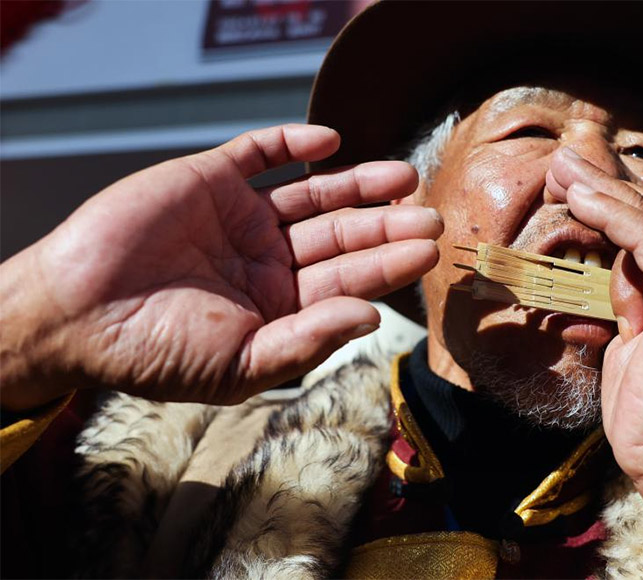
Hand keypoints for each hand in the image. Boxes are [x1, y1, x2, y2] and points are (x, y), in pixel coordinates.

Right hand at [1, 125, 441, 408]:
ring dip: (358, 183)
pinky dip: (292, 144)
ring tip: (402, 174)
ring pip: (314, 194)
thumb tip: (371, 318)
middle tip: (430, 214)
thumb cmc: (155, 351)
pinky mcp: (210, 179)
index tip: (428, 250)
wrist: (76, 314)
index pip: (348, 280)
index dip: (389, 264)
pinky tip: (330, 142)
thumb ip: (308, 339)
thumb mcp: (240, 363)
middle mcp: (267, 259)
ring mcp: (240, 217)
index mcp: (279, 304)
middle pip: (341, 236)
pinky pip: (259, 154)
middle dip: (385, 225)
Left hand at [548, 146, 642, 477]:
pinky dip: (614, 218)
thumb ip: (629, 295)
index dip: (617, 199)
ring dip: (602, 191)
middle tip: (561, 162)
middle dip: (604, 184)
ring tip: (561, 170)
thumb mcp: (633, 338)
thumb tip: (608, 261)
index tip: (573, 181)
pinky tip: (582, 200)